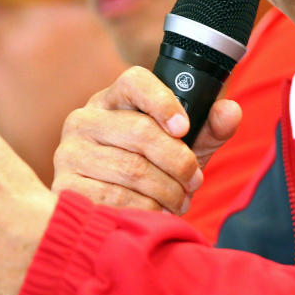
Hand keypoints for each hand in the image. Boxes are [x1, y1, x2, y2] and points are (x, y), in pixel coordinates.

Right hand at [52, 66, 241, 213]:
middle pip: (140, 132)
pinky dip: (145, 209)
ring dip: (167, 191)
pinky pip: (114, 198)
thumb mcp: (185, 145)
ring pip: (131, 169)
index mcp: (113, 99)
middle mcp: (84, 119)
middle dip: (178, 162)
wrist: (114, 208)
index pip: (134, 82)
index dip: (162, 101)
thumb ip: (210, 127)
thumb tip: (230, 112)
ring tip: (180, 200)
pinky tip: (156, 212)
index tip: (184, 128)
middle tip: (195, 180)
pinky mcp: (64, 186)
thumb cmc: (153, 168)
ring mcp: (70, 153)